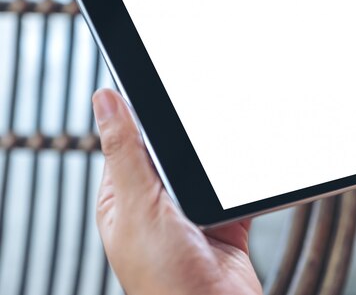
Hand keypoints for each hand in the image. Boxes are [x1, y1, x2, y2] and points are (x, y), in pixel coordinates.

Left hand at [93, 89, 261, 294]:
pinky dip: (245, 181)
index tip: (161, 83)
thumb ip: (127, 153)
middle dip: (190, 137)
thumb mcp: (139, 207)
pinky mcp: (227, 222)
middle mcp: (158, 204)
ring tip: (229, 147)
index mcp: (125, 198)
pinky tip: (248, 173)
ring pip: (208, 168)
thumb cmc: (165, 280)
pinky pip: (237, 189)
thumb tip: (105, 100)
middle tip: (205, 115)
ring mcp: (193, 213)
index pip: (130, 141)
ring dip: (219, 160)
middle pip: (174, 152)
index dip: (143, 113)